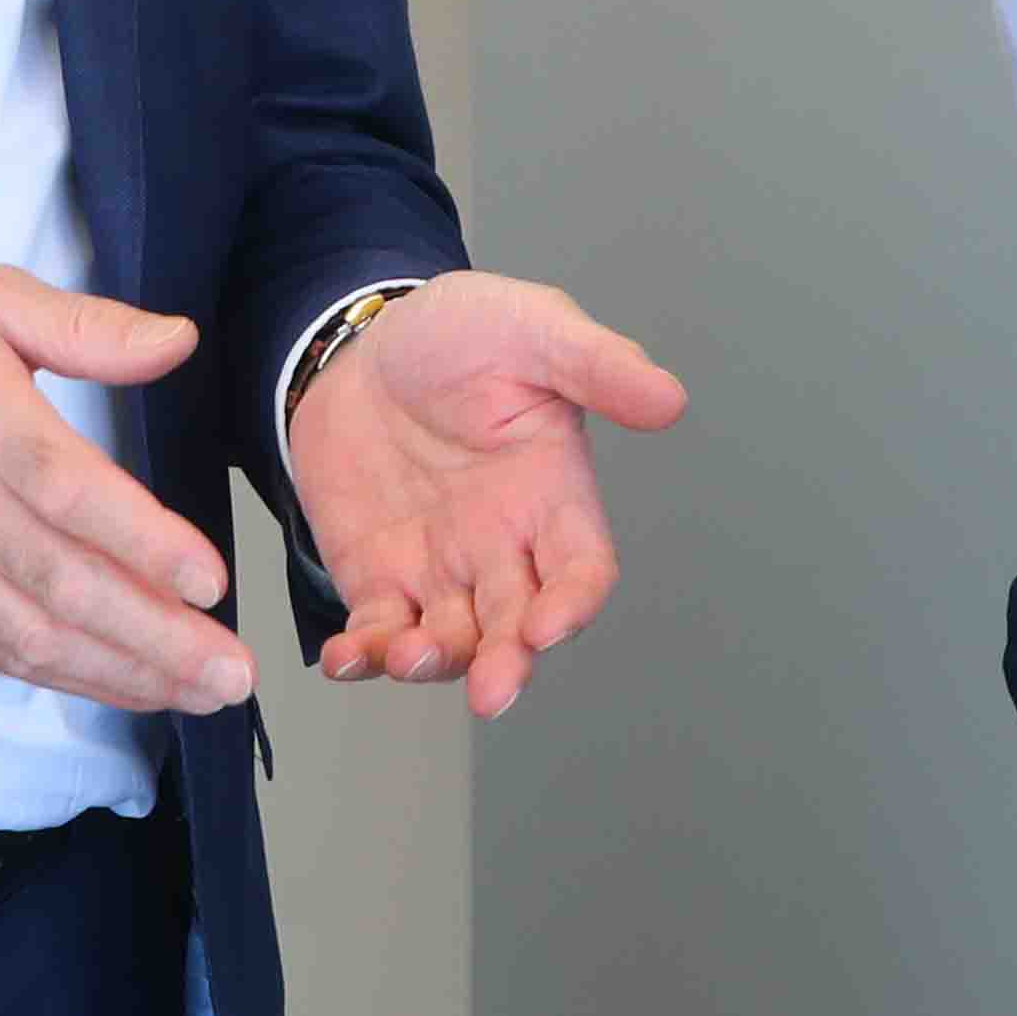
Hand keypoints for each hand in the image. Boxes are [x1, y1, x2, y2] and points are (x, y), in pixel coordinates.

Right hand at [0, 268, 254, 714]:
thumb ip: (88, 326)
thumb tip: (177, 339)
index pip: (72, 495)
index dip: (144, 544)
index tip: (208, 580)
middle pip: (68, 586)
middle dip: (159, 638)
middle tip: (231, 672)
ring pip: (41, 637)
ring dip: (128, 673)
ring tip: (202, 690)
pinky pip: (4, 656)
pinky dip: (72, 679)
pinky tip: (130, 687)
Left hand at [292, 271, 685, 716]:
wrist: (363, 340)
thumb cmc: (458, 333)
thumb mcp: (534, 327)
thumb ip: (598, 364)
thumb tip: (669, 399)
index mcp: (551, 494)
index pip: (581, 569)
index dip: (574, 605)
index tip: (548, 623)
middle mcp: (502, 545)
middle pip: (518, 627)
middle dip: (507, 663)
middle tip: (491, 688)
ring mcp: (439, 567)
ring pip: (450, 642)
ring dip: (433, 663)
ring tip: (406, 655)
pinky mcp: (377, 575)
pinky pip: (376, 630)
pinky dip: (363, 655)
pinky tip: (347, 657)